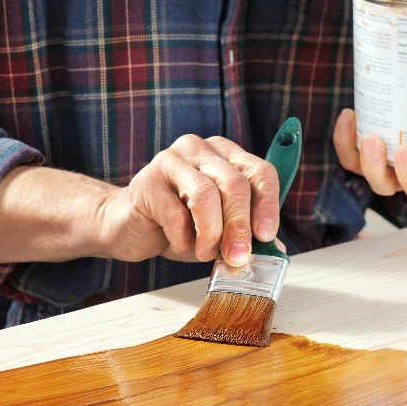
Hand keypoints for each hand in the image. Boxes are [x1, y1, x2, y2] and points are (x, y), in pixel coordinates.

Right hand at [96, 134, 280, 266]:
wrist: (129, 228)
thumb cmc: (177, 226)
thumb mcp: (220, 230)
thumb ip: (246, 234)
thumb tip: (276, 249)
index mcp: (225, 155)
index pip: (259, 172)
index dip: (267, 205)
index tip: (266, 235)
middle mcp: (199, 149)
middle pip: (234, 183)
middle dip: (239, 226)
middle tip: (239, 256)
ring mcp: (171, 160)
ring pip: (205, 195)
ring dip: (211, 234)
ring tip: (206, 254)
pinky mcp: (147, 181)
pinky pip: (174, 214)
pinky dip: (182, 239)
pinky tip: (179, 245)